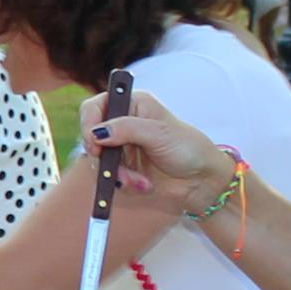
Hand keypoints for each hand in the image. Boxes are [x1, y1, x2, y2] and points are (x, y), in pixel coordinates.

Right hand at [78, 92, 227, 250]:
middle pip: (92, 136)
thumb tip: (97, 133)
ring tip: (138, 182)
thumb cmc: (187, 148)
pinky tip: (143, 185)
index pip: (96, 106)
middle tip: (111, 168)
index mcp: (133, 104)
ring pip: (99, 161)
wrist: (201, 180)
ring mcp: (122, 147)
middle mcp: (123, 123)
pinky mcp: (124, 168)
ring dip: (118, 174)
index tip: (94, 142)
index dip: (89, 123)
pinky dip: (124, 183)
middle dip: (103, 157)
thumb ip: (127, 128)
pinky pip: (109, 177)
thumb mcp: (158, 133)